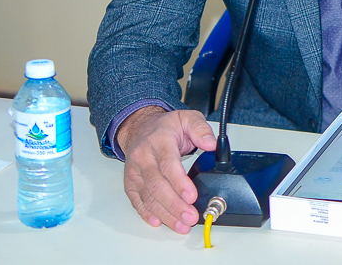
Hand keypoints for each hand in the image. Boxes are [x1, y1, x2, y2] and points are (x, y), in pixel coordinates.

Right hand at [116, 106, 216, 233]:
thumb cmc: (165, 127)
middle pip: (157, 185)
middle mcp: (143, 157)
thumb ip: (201, 129)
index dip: (179, 183)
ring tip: (181, 225)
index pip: (168, 164)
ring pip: (148, 196)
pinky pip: (137, 200)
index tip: (191, 197)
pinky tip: (158, 221)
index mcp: (159, 141)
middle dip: (175, 205)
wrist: (139, 127)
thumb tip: (211, 144)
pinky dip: (147, 213)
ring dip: (165, 213)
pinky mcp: (130, 182)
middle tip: (190, 217)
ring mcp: (135, 171)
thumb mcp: (187, 118)